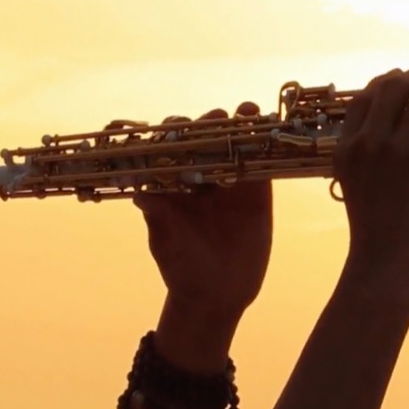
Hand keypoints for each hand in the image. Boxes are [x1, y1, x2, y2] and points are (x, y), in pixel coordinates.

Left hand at [134, 105, 273, 368]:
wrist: (217, 295)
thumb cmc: (183, 269)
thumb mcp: (168, 243)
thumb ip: (158, 218)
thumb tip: (140, 195)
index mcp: (172, 184)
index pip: (170, 149)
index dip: (173, 134)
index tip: (176, 128)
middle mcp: (199, 178)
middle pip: (204, 140)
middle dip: (208, 125)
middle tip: (214, 119)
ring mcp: (229, 183)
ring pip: (233, 145)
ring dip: (237, 125)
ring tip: (243, 112)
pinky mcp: (256, 192)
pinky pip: (259, 163)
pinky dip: (263, 145)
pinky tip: (267, 130)